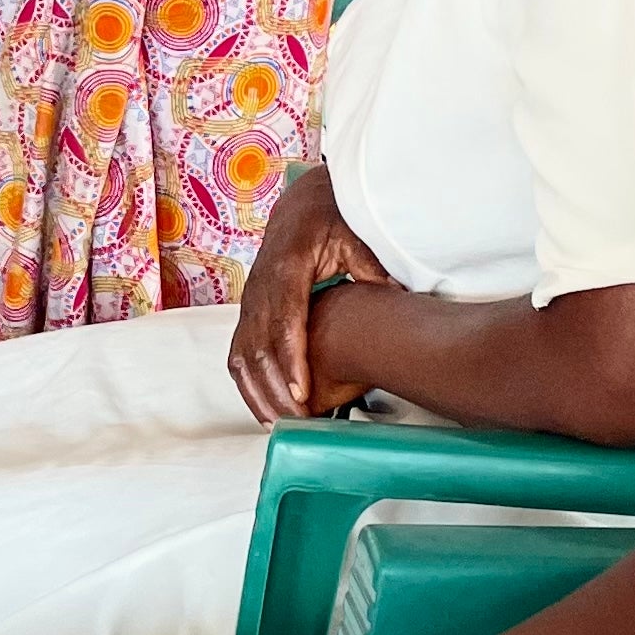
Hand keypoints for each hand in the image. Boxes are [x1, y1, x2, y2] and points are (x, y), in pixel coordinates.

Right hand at [232, 169, 387, 421]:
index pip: (285, 320)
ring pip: (243, 354)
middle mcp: (260, 286)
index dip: (291, 359)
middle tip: (299, 422)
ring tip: (280, 426)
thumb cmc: (333, 223)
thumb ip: (371, 270)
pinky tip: (265, 409)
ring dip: (259, 392)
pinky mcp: (247, 312)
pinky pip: (238, 353)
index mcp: (287, 266)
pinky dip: (248, 384)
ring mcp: (250, 300)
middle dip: (276, 389)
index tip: (302, 393)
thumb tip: (396, 300)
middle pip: (260, 346)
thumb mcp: (356, 238)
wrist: (302, 208)